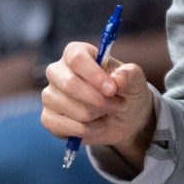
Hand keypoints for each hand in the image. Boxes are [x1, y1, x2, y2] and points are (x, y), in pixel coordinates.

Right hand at [40, 39, 156, 168]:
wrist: (123, 117)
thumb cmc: (126, 91)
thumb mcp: (135, 80)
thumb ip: (130, 74)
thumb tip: (118, 78)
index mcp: (76, 53)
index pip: (76, 58)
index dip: (94, 75)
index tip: (112, 89)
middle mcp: (57, 71)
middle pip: (70, 84)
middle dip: (101, 100)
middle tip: (120, 104)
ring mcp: (50, 95)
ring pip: (72, 109)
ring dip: (97, 116)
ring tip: (107, 112)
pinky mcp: (48, 117)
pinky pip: (63, 126)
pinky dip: (86, 130)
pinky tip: (94, 125)